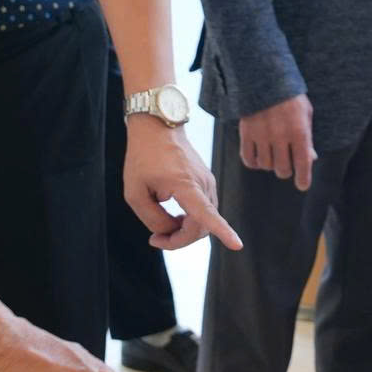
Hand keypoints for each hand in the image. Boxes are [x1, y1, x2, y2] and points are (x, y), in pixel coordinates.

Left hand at [122, 118, 241, 251]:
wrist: (157, 127)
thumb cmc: (143, 156)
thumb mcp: (134, 192)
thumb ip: (152, 218)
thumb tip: (171, 230)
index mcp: (185, 184)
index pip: (207, 213)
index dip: (223, 231)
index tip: (237, 245)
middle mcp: (203, 183)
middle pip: (201, 227)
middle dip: (179, 240)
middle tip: (155, 239)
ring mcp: (208, 182)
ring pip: (203, 221)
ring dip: (184, 231)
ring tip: (161, 228)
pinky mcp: (207, 182)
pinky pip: (203, 210)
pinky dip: (190, 220)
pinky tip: (174, 217)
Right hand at [238, 94, 316, 191]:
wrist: (264, 77)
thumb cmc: (289, 96)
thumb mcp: (305, 113)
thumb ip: (308, 137)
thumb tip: (310, 159)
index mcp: (299, 131)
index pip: (303, 164)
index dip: (303, 179)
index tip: (302, 185)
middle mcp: (281, 136)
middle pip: (283, 169)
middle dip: (286, 170)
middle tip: (286, 163)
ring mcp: (262, 135)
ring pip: (266, 166)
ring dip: (271, 164)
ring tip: (273, 154)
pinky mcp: (246, 133)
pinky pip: (249, 159)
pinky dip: (254, 162)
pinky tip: (259, 157)